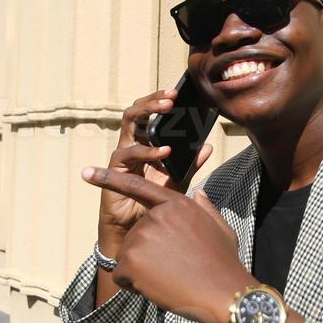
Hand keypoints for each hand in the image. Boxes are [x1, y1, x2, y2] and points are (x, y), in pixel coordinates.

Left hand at [81, 167, 253, 322]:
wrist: (220, 293)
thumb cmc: (223, 264)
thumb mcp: (220, 229)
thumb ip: (205, 208)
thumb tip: (197, 194)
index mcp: (176, 204)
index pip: (137, 187)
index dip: (108, 179)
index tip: (86, 173)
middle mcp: (156, 215)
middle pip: (137, 234)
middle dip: (149, 252)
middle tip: (175, 267)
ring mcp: (142, 236)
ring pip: (129, 255)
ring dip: (143, 270)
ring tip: (170, 277)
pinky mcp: (132, 258)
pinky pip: (121, 273)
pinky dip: (134, 284)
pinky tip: (157, 286)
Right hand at [97, 87, 213, 248]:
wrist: (137, 230)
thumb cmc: (153, 204)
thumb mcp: (177, 181)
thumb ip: (189, 163)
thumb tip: (207, 146)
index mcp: (145, 143)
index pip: (150, 114)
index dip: (160, 100)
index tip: (179, 92)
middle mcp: (132, 144)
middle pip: (137, 111)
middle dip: (153, 99)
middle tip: (172, 95)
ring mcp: (122, 154)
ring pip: (129, 121)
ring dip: (147, 111)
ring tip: (167, 107)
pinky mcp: (115, 169)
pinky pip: (129, 153)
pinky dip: (148, 150)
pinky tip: (164, 150)